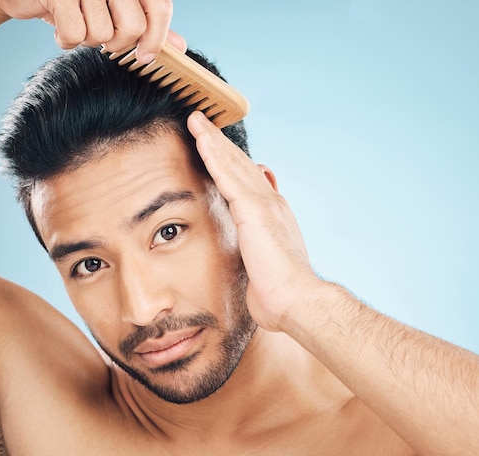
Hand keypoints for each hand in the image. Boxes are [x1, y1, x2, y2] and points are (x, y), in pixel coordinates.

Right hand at [0, 0, 172, 61]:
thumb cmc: (74, 2)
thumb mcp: (114, 10)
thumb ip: (147, 24)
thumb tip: (180, 47)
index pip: (159, 7)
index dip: (156, 38)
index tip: (145, 57)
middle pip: (133, 28)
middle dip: (117, 44)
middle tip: (102, 39)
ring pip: (102, 35)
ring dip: (86, 40)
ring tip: (75, 23)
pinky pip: (75, 34)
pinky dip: (66, 41)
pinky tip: (59, 27)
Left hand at [187, 111, 321, 331]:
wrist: (295, 301)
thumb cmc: (277, 292)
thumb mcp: (263, 264)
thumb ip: (255, 247)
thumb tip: (250, 244)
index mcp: (271, 215)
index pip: (246, 181)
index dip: (230, 163)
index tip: (215, 149)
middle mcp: (270, 202)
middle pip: (240, 165)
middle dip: (220, 143)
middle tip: (201, 122)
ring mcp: (263, 203)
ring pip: (232, 163)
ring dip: (213, 139)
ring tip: (196, 119)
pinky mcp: (253, 209)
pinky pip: (227, 174)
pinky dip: (213, 153)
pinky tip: (200, 136)